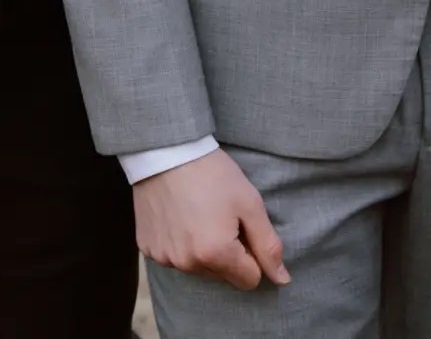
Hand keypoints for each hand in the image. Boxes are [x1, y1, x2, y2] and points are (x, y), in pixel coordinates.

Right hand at [131, 149, 289, 291]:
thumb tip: (282, 280)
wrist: (165, 150)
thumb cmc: (212, 173)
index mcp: (216, 254)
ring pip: (199, 268)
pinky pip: (175, 258)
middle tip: (220, 217)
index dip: (252, 255)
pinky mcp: (148, 248)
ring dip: (203, 251)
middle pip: (223, 276)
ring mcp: (165, 257)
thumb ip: (268, 246)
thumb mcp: (249, 204)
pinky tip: (179, 217)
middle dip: (228, 254)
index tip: (242, 227)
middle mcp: (188, 263)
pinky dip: (180, 243)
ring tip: (198, 215)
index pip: (250, 280)